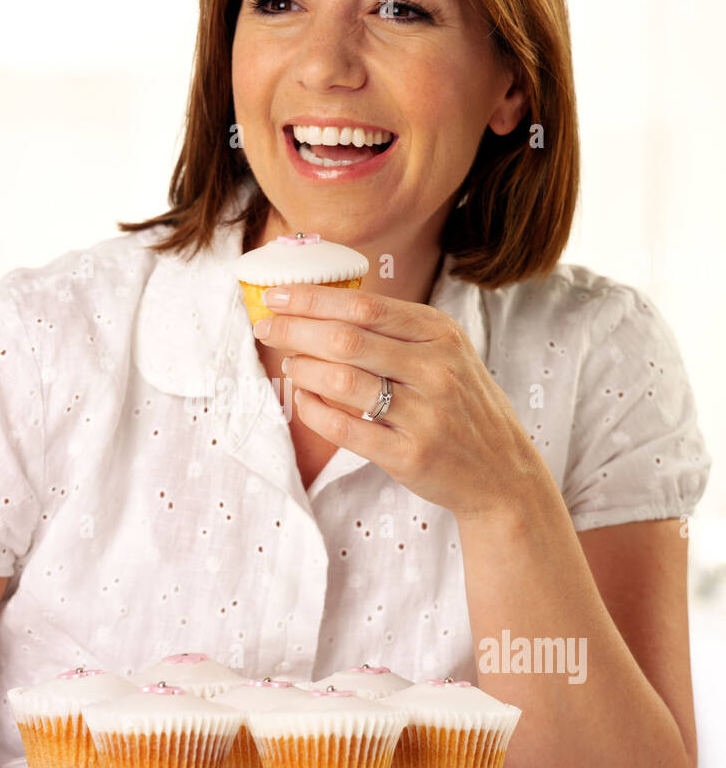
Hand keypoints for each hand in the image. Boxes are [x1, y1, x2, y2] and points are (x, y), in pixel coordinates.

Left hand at [253, 283, 546, 523]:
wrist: (502, 472)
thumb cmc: (461, 406)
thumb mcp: (446, 354)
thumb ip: (395, 332)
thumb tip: (323, 308)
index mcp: (441, 334)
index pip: (364, 305)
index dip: (313, 298)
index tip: (276, 295)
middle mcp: (436, 369)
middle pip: (346, 339)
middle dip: (295, 330)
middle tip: (264, 327)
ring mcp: (424, 414)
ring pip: (342, 381)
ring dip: (303, 369)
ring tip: (288, 365)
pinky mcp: (409, 455)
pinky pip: (346, 429)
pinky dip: (314, 411)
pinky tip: (303, 399)